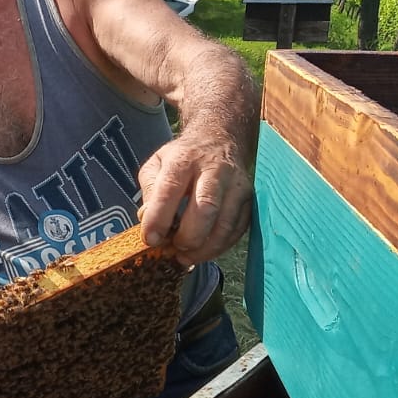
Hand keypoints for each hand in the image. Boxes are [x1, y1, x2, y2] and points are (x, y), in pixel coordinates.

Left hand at [136, 134, 252, 265]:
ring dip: (205, 248)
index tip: (150, 239)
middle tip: (175, 248)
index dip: (159, 217)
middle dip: (189, 236)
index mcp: (184, 159)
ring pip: (226, 223)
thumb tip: (148, 219)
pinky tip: (204, 251)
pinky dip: (221, 246)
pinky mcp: (250, 199)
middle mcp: (215, 170)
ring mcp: (236, 185)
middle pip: (206, 207)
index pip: (170, 189)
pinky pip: (238, 229)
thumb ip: (149, 190)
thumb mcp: (156, 164)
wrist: (220, 141)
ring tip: (187, 257)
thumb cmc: (182, 159)